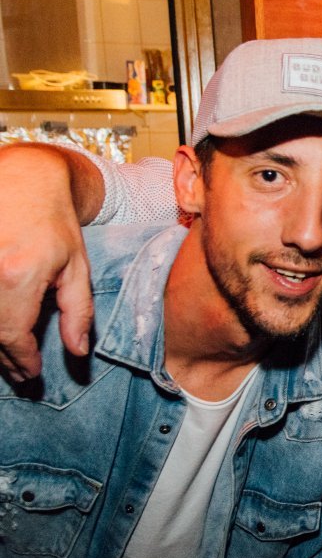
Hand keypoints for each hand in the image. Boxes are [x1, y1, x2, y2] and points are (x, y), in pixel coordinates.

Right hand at [0, 146, 94, 381]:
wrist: (23, 181)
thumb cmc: (54, 224)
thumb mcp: (76, 268)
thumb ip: (78, 312)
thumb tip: (78, 351)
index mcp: (18, 276)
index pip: (13, 335)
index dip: (22, 360)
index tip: (32, 374)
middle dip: (4, 359)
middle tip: (20, 375)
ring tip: (7, 360)